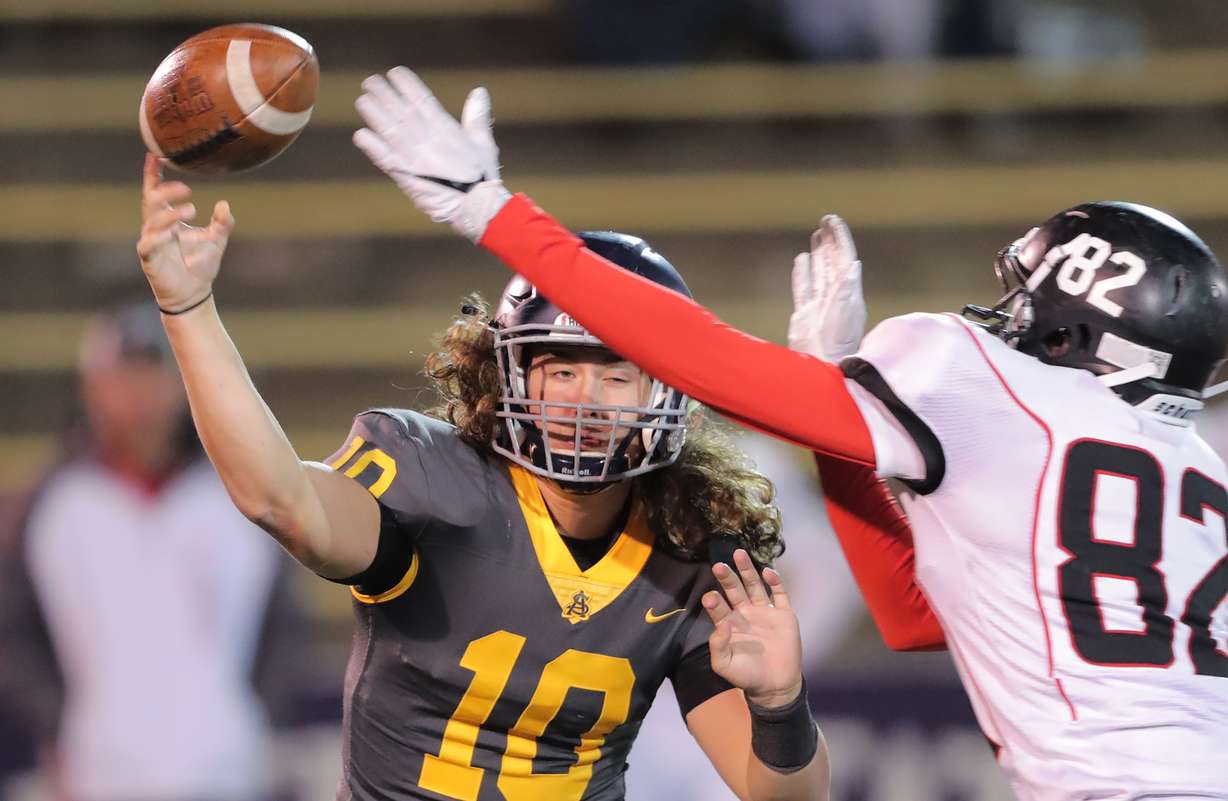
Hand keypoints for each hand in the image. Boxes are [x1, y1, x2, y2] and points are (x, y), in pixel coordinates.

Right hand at [136, 154, 232, 312]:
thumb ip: (223, 223)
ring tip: (192, 209)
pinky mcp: (149, 259)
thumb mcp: (217, 240)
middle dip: (166, 191)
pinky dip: (159, 236)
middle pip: (152, 201)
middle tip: (187, 188)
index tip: (155, 155)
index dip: (154, 174)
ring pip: (152, 221)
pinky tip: (172, 232)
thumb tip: (224, 204)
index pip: (156, 192)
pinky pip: (148, 244)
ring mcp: (150, 242)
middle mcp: (155, 227)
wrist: (194, 293)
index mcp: (167, 219)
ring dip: (170, 213)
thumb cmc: (200, 264)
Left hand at [353, 66, 509, 241]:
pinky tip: (361, 135)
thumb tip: (479, 91)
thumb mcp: (483, 143)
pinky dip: (371, 147)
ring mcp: (413, 157)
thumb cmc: (482, 177)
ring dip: (374, 114)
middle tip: (370, 81)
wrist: (474, 207)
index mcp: (445, 129)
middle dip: (384, 94)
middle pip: (400, 110)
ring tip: (362, 100)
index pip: (421, 98)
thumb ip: (477, 117)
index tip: (395, 72)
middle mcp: (426, 139)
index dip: (406, 84)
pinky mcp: (405, 176)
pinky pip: (383, 158)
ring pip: (388, 130)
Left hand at [703, 549, 803, 709]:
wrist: (775, 685)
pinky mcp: (783, 615)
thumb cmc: (746, 676)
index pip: (719, 607)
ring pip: (754, 586)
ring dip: (747, 570)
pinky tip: (768, 572)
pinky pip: (779, 594)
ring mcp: (764, 612)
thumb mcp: (724, 665)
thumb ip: (718, 646)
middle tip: (718, 566)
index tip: (709, 597)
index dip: (714, 601)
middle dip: (726, 578)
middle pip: (734, 590)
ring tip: (738, 554)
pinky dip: (775, 582)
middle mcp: (745, 614)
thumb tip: (722, 623)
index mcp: (729, 624)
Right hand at [788, 214, 865, 361]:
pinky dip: (802, 272)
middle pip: (833, 261)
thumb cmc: (837, 343)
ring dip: (819, 253)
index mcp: (848, 292)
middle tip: (826, 220)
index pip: (845, 258)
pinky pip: (804, 286)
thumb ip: (848, 289)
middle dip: (831, 240)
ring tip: (817, 234)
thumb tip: (853, 264)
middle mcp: (836, 296)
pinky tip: (801, 259)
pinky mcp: (805, 313)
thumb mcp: (846, 313)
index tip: (833, 221)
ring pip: (820, 271)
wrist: (822, 365)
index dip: (840, 238)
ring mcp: (819, 304)